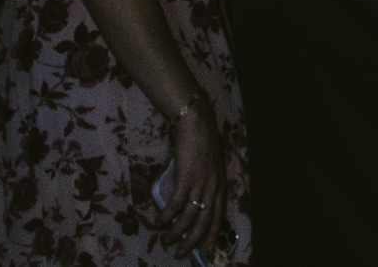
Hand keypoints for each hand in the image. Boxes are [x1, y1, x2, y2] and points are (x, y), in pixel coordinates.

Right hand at [159, 96, 226, 255]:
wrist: (196, 123)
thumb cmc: (200, 144)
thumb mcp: (207, 168)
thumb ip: (202, 185)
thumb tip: (188, 204)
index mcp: (220, 185)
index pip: (218, 216)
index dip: (212, 235)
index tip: (208, 251)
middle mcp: (213, 186)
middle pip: (205, 221)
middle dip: (192, 241)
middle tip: (179, 254)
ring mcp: (201, 182)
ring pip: (189, 216)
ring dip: (176, 232)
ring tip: (165, 241)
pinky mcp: (187, 177)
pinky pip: (176, 203)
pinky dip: (166, 216)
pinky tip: (158, 223)